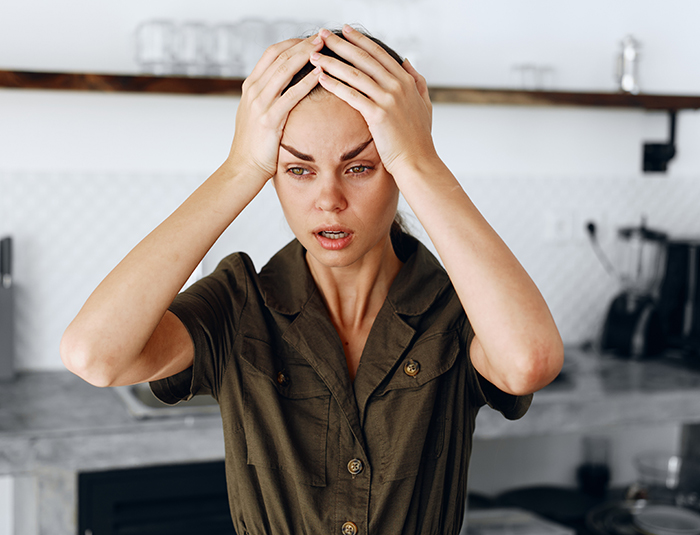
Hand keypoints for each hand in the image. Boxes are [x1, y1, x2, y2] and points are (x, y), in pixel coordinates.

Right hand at [226, 35, 323, 185]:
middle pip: (280, 56)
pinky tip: (320, 74)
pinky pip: (291, 95)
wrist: (243, 168)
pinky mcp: (269, 119)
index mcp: (251, 86)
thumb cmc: (254, 144)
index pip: (272, 53)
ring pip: (285, 70)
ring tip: (324, 47)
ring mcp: (259, 103)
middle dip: (303, 44)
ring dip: (306, 56)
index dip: (292, 42)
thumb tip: (286, 88)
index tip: (311, 38)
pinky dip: (306, 82)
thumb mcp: (256, 114)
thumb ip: (268, 98)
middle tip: (323, 36)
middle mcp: (253, 90)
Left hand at [310, 26, 436, 177]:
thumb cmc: (418, 139)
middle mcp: (398, 85)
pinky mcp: (378, 114)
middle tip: (322, 35)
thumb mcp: (424, 104)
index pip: (379, 53)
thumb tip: (406, 61)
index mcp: (407, 81)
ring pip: (355, 74)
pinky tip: (321, 78)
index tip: (344, 31)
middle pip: (364, 58)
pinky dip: (335, 84)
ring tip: (314, 55)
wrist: (418, 162)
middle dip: (340, 45)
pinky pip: (352, 95)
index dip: (360, 40)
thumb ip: (417, 80)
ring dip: (332, 63)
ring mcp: (388, 99)